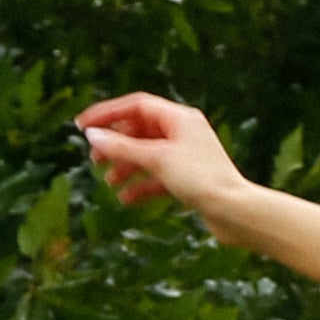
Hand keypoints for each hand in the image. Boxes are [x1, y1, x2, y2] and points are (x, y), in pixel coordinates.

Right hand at [75, 93, 251, 230]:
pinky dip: (142, 186)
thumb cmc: (202, 180)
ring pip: (148, 156)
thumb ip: (121, 147)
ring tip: (109, 181)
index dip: (108, 113)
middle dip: (116, 145)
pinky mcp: (190, 180)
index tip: (83, 125)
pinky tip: (126, 199)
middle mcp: (184, 133)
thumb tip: (92, 136)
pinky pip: (159, 178)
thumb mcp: (156, 159)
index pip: (136, 106)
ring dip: (126, 167)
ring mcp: (187, 156)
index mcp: (180, 118)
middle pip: (140, 131)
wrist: (236, 213)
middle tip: (94, 158)